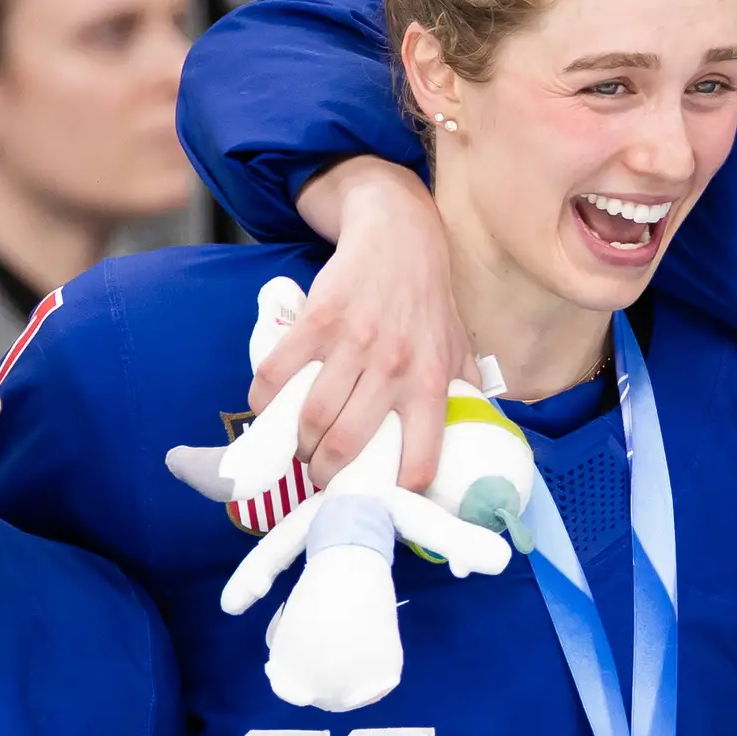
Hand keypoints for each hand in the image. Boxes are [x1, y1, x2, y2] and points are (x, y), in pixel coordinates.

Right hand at [270, 157, 471, 490]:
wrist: (399, 238)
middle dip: (327, 473)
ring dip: (298, 444)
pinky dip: (264, 404)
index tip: (381, 497)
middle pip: (346, 444)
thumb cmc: (429, 304)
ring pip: (310, 417)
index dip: (398, 488)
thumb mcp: (460, 350)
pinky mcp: (315, 321)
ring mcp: (352, 343)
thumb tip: (473, 442)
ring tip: (301, 447)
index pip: (420, 454)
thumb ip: (464, 395)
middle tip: (323, 475)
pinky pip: (275, 375)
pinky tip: (270, 411)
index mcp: (432, 382)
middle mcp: (394, 367)